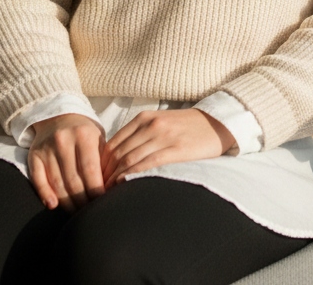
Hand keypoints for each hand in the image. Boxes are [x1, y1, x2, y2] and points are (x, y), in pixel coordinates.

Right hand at [27, 113, 105, 211]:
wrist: (58, 117)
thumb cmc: (84, 133)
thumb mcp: (97, 139)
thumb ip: (102, 160)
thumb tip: (109, 189)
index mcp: (84, 135)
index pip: (90, 170)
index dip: (96, 190)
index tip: (102, 204)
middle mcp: (64, 141)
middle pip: (73, 180)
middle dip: (82, 201)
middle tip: (89, 213)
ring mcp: (47, 148)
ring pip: (57, 183)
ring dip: (67, 203)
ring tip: (76, 213)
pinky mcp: (34, 156)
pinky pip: (38, 179)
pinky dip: (45, 194)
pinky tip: (52, 206)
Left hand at [101, 108, 235, 184]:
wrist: (216, 123)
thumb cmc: (186, 127)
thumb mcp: (159, 123)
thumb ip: (139, 135)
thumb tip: (117, 159)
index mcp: (144, 118)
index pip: (112, 143)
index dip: (100, 164)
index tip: (96, 180)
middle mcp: (151, 125)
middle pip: (118, 153)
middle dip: (105, 174)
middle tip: (98, 191)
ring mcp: (163, 136)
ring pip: (130, 159)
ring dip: (116, 178)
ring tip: (110, 194)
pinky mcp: (176, 149)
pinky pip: (148, 164)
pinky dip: (133, 176)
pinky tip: (126, 186)